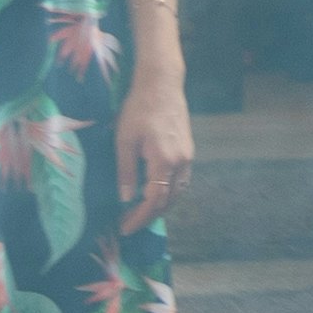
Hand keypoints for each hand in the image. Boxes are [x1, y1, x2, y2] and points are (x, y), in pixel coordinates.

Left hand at [115, 79, 192, 220]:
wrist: (162, 84)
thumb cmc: (139, 109)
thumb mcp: (124, 140)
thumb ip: (125, 171)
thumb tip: (125, 199)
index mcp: (164, 162)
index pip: (154, 201)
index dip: (139, 218)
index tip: (124, 228)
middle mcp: (181, 163)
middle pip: (168, 201)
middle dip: (148, 217)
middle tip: (127, 223)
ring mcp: (188, 158)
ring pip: (178, 193)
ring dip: (159, 207)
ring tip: (138, 212)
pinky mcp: (188, 151)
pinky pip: (181, 182)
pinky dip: (168, 194)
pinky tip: (153, 193)